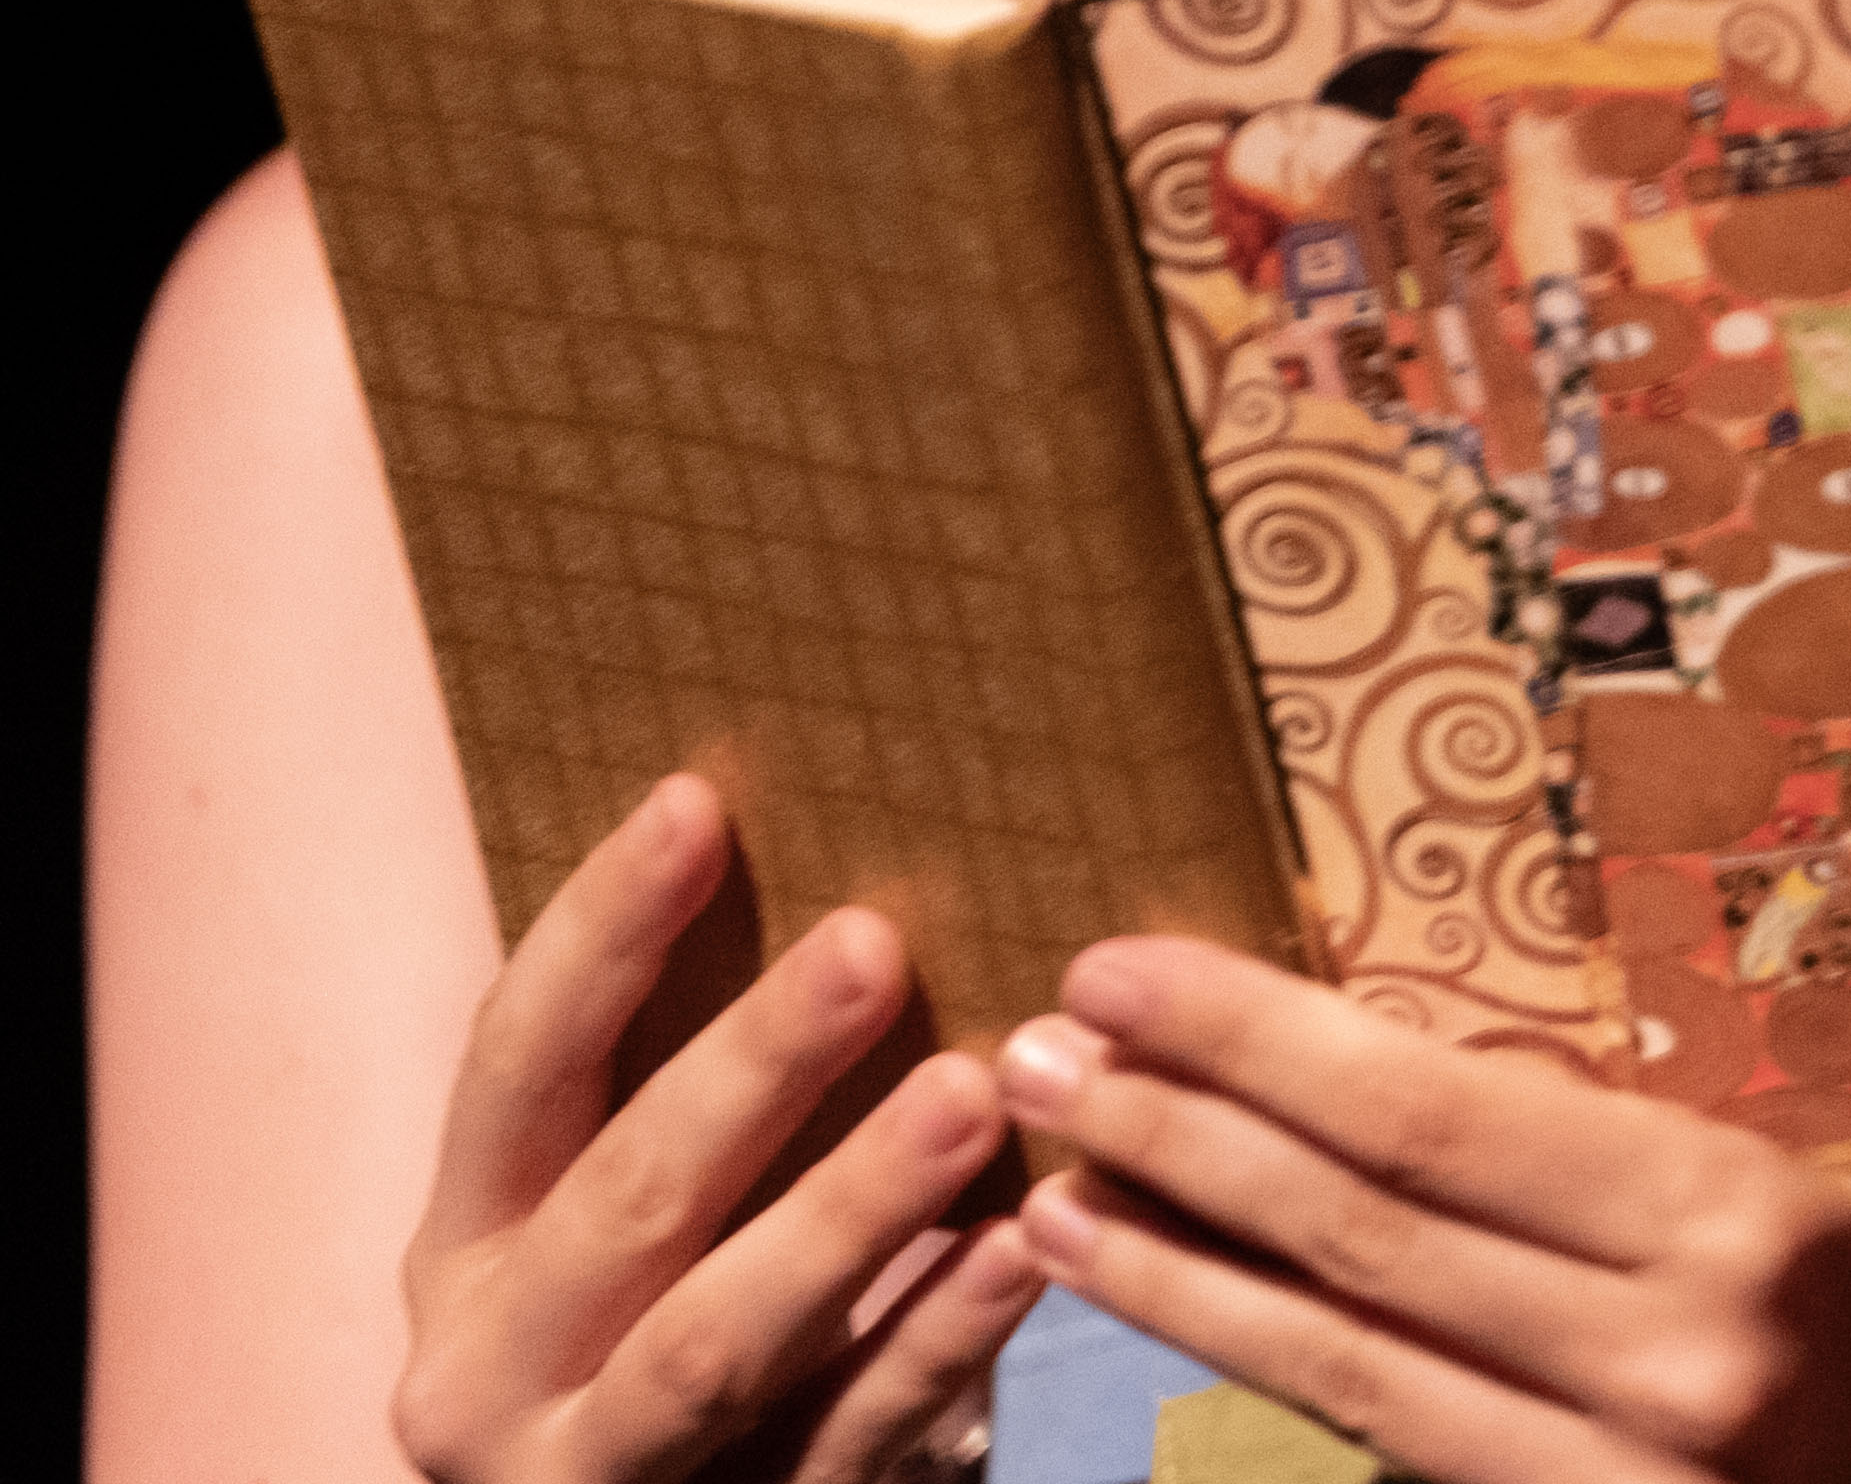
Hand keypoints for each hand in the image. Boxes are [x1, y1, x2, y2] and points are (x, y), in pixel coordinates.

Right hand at [396, 775, 1047, 1482]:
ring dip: (845, 1209)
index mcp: (465, 1248)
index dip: (599, 937)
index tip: (696, 800)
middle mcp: (492, 1370)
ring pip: (715, 1342)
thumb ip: (685, 1086)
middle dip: (748, 1071)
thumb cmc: (660, 1319)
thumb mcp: (620, 1219)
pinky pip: (847, 1436)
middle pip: (624, 1204)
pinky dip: (934, 1341)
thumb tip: (847, 855)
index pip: (513, 1069)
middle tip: (875, 943)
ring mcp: (596, 1475)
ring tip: (971, 1091)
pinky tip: (1019, 1246)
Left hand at [993, 939, 1850, 1483]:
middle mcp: (1678, 1363)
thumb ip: (1675, 1063)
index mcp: (1752, 1215)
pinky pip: (1389, 1445)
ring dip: (1176, 1267)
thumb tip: (1449, 951)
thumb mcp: (1845, 1121)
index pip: (1447, 1120)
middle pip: (1366, 1237)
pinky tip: (1166, 1293)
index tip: (1129, 968)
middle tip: (1037, 1049)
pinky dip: (1265, 1359)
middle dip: (1179, 1137)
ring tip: (1047, 1178)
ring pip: (1343, 1364)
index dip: (1264, 1048)